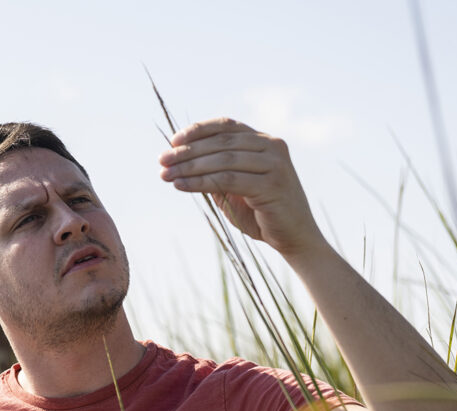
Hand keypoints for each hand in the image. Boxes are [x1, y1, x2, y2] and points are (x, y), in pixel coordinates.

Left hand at [158, 117, 325, 257]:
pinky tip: (180, 186)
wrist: (294, 238)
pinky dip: (200, 182)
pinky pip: (228, 180)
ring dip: (190, 167)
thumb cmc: (261, 213)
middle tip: (162, 160)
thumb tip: (180, 159)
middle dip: (187, 151)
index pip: (227, 125)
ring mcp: (275, 164)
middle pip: (221, 142)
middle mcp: (272, 146)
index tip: (172, 141)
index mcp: (264, 141)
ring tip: (166, 175)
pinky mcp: (272, 185)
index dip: (198, 130)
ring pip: (223, 160)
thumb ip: (216, 171)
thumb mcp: (234, 188)